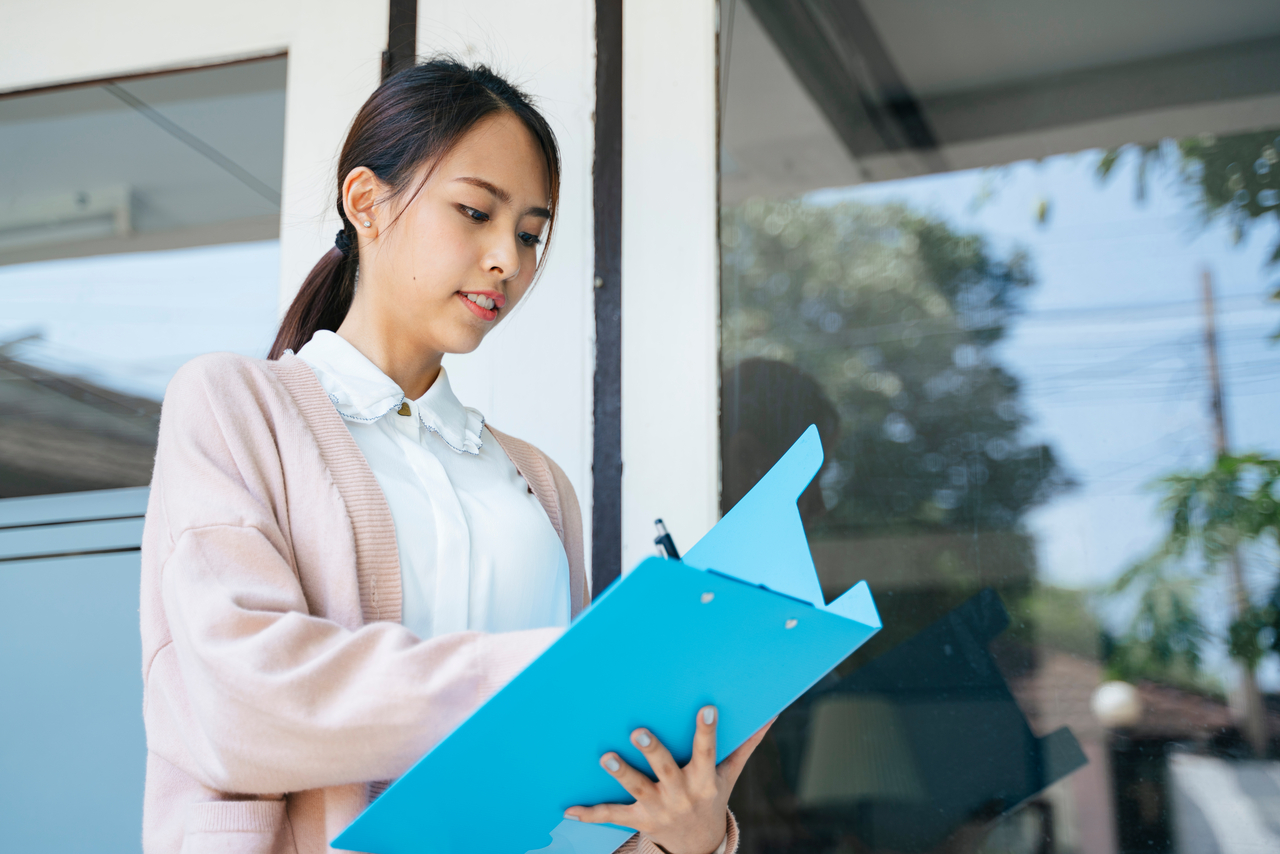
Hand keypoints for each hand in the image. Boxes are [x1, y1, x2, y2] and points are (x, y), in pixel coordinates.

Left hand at [563, 707, 772, 853]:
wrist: (698, 845)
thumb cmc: (712, 796)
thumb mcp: (730, 774)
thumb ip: (746, 744)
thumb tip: (771, 713)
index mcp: (703, 779)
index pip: (707, 750)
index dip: (707, 730)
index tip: (707, 708)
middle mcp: (680, 793)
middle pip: (665, 769)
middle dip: (653, 752)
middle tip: (639, 732)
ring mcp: (657, 807)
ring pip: (636, 788)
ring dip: (620, 773)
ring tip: (605, 756)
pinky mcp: (638, 819)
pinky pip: (612, 816)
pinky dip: (590, 814)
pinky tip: (569, 810)